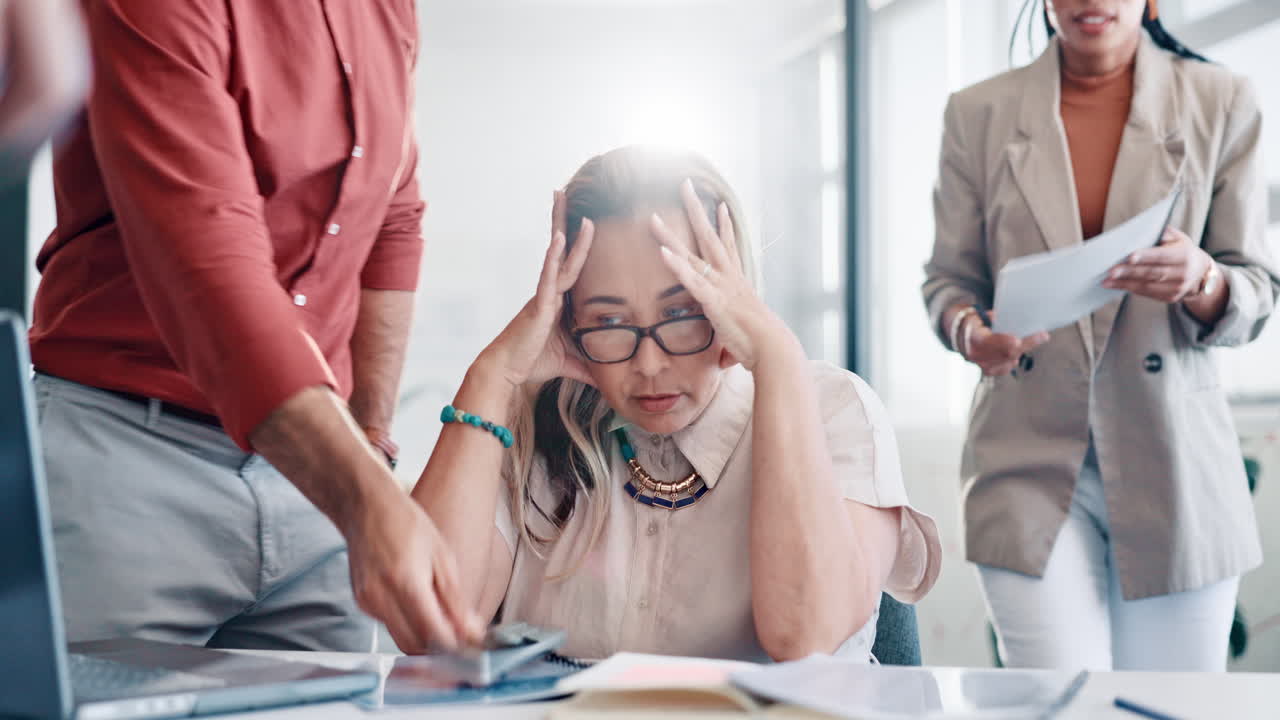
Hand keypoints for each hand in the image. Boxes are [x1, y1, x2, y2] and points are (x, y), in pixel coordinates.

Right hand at [346, 487, 484, 653]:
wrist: (366, 507)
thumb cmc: (407, 523)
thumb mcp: (442, 557)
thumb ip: (455, 600)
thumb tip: (470, 632)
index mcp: (405, 582)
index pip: (432, 634)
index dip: (454, 644)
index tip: (469, 642)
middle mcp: (381, 596)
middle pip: (414, 645)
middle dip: (438, 645)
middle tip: (457, 632)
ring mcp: (367, 601)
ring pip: (400, 638)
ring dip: (422, 635)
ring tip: (439, 612)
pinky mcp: (361, 602)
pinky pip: (389, 624)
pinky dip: (407, 622)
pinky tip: (416, 599)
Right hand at [479, 190, 595, 388]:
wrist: (507, 372)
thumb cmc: (534, 363)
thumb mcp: (573, 363)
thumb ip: (591, 367)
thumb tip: (612, 381)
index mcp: (558, 299)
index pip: (571, 264)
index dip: (577, 241)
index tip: (583, 217)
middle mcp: (550, 291)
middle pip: (561, 249)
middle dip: (563, 219)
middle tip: (564, 190)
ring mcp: (544, 294)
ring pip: (556, 254)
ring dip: (559, 225)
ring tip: (560, 197)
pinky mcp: (539, 304)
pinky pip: (548, 276)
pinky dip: (554, 257)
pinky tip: (560, 238)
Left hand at [652, 179, 794, 370]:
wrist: (772, 347)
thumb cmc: (761, 343)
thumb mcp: (745, 330)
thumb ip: (735, 332)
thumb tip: (729, 353)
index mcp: (737, 281)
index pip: (729, 246)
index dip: (724, 225)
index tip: (720, 205)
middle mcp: (729, 277)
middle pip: (708, 236)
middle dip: (695, 209)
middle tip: (684, 185)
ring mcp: (720, 286)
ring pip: (692, 254)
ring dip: (671, 235)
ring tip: (653, 217)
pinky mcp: (713, 300)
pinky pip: (691, 279)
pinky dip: (676, 265)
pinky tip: (661, 252)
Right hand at [963, 311, 1049, 376]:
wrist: (960, 335)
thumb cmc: (975, 322)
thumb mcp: (980, 315)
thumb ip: (993, 318)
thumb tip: (1008, 319)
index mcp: (972, 337)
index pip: (989, 342)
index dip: (1003, 342)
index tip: (1018, 340)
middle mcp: (975, 354)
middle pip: (1006, 353)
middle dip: (1026, 344)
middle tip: (1043, 336)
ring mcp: (981, 365)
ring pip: (1009, 361)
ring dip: (1022, 350)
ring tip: (1033, 340)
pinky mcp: (987, 371)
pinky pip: (1006, 368)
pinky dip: (1013, 360)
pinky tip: (1016, 354)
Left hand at [1102, 226, 1211, 302]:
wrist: (1200, 272)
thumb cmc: (1181, 249)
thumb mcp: (1177, 237)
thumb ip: (1161, 233)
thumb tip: (1140, 232)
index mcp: (1185, 255)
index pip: (1163, 256)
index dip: (1146, 256)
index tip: (1129, 257)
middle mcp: (1183, 273)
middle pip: (1152, 272)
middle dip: (1129, 272)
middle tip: (1110, 271)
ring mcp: (1177, 288)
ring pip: (1147, 286)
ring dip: (1124, 283)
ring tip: (1106, 281)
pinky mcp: (1170, 297)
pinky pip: (1147, 293)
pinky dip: (1130, 289)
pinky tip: (1116, 285)